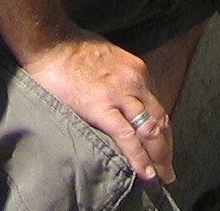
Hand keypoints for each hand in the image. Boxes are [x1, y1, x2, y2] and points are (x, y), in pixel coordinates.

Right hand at [22, 32, 175, 182]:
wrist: (51, 42)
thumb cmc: (73, 50)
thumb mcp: (109, 58)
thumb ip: (120, 78)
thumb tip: (122, 97)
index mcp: (136, 71)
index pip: (158, 107)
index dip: (162, 131)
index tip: (163, 147)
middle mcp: (135, 81)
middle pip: (160, 121)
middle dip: (166, 148)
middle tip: (168, 171)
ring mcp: (120, 93)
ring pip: (150, 130)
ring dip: (159, 157)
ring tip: (161, 176)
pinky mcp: (102, 106)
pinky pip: (127, 136)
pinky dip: (139, 157)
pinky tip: (145, 172)